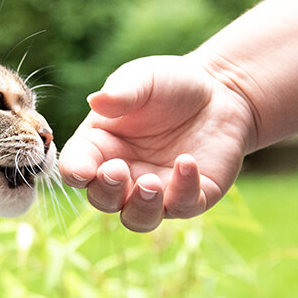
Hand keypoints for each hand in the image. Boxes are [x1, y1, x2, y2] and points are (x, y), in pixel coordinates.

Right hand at [59, 54, 255, 231]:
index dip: (75, 173)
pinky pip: (183, 206)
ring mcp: (156, 191)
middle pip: (102, 200)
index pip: (76, 169)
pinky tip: (187, 162)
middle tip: (118, 171)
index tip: (84, 170)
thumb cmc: (171, 84)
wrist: (221, 92)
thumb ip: (121, 91)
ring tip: (150, 184)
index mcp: (99, 147)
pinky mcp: (191, 197)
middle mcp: (124, 175)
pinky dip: (184, 190)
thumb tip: (96, 101)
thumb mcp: (143, 78)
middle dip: (107, 192)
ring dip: (141, 207)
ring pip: (138, 218)